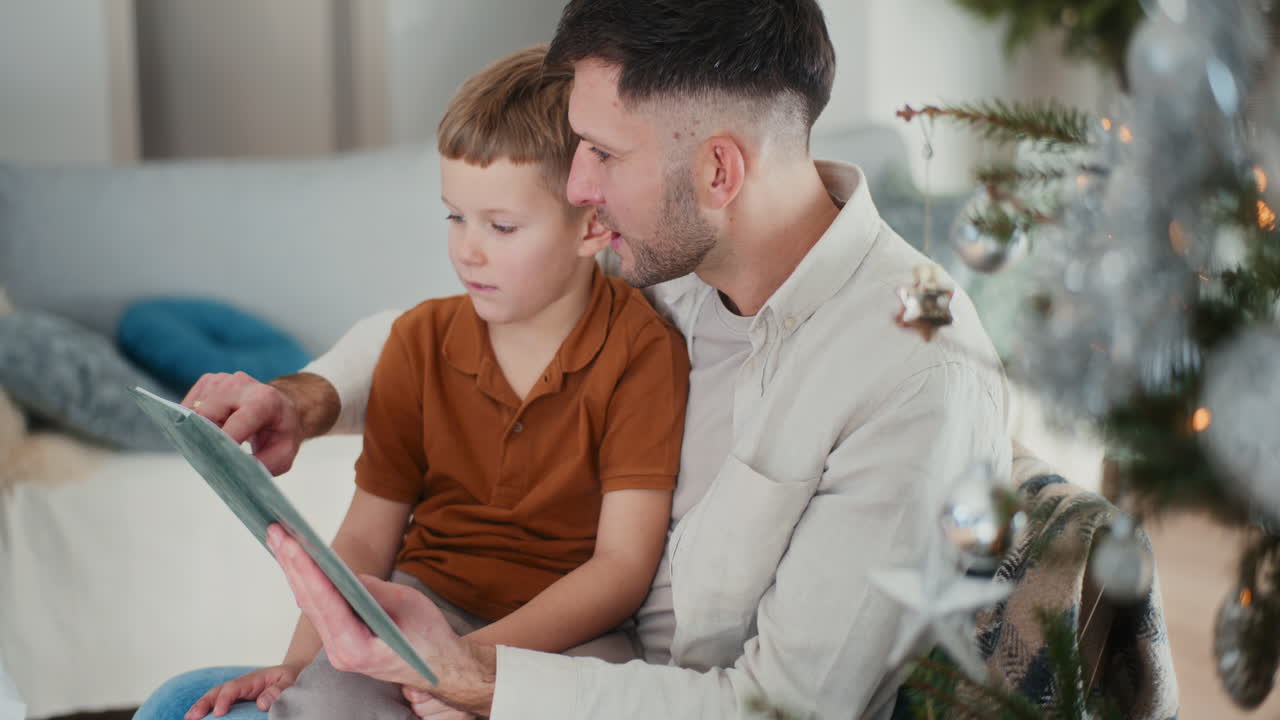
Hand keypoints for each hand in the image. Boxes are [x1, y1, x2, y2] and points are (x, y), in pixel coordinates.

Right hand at [183, 371, 302, 473]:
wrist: (281, 407)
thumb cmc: (281, 431)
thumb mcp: (283, 454)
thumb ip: (260, 465)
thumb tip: (233, 471)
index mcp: (264, 400)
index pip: (237, 421)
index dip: (223, 442)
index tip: (214, 461)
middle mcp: (241, 385)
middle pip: (207, 414)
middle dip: (203, 438)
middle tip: (207, 458)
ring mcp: (222, 380)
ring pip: (194, 410)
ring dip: (197, 430)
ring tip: (214, 442)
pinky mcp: (208, 381)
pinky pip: (189, 406)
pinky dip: (193, 422)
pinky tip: (210, 429)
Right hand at [184, 664, 301, 718]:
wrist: (291, 675)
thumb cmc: (290, 678)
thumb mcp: (290, 681)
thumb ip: (279, 690)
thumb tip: (262, 703)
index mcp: (253, 679)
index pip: (234, 688)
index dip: (224, 699)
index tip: (218, 712)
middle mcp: (241, 685)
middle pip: (218, 691)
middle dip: (203, 703)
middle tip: (191, 717)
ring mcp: (237, 694)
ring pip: (215, 698)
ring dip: (201, 707)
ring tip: (189, 719)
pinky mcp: (237, 702)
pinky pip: (221, 705)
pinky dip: (208, 711)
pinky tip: (199, 719)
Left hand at [265, 524, 496, 715]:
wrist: (438, 668)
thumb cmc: (429, 639)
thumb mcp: (409, 605)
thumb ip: (373, 590)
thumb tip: (344, 573)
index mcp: (357, 649)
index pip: (325, 603)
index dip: (307, 570)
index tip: (291, 542)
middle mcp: (339, 652)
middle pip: (309, 602)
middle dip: (290, 563)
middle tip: (275, 530)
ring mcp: (336, 649)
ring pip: (309, 605)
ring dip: (293, 570)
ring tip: (278, 539)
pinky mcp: (339, 641)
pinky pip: (318, 609)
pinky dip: (306, 582)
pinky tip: (295, 563)